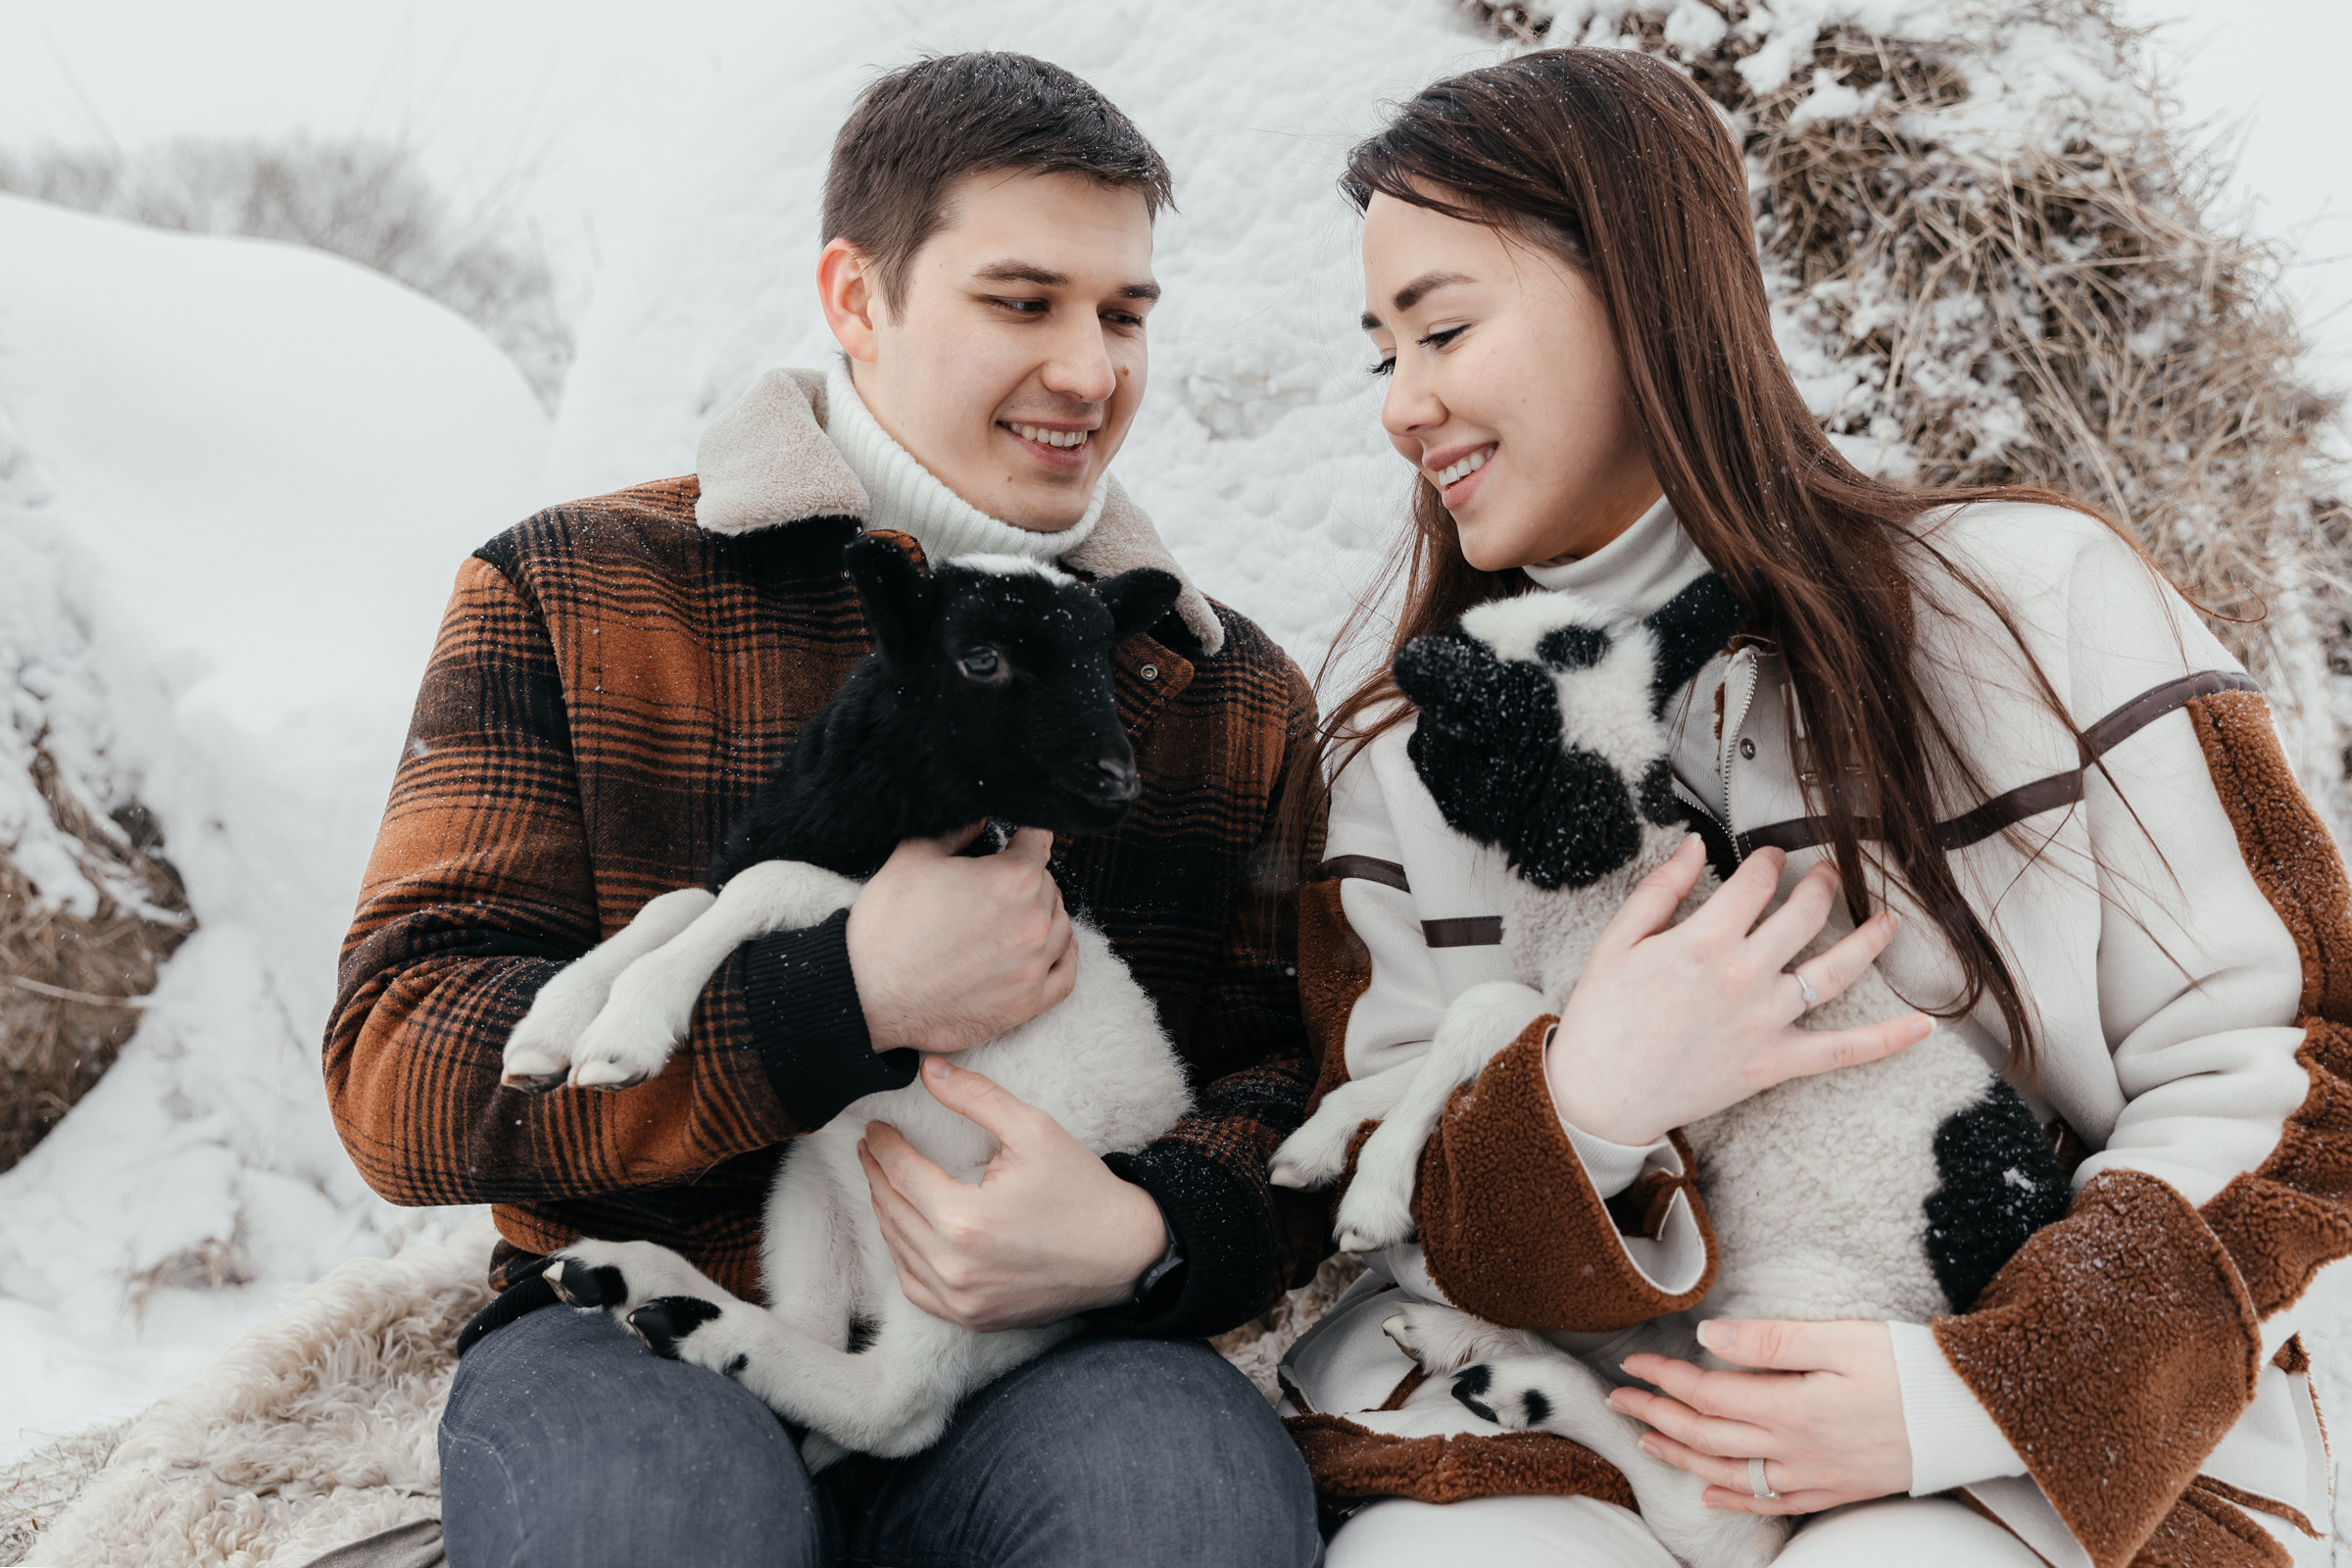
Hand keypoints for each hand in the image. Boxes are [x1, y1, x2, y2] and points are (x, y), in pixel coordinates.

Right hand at [846, 824, 1078, 1053]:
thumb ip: (957, 830)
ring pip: (1060, 928)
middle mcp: (1034, 921)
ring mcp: (1034, 966)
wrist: (867, 995)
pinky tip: (1054, 950)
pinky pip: (1065, 976)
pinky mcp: (1027, 1004)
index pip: (1037, 845)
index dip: (1024, 838)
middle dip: (1027, 881)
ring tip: (1018, 916)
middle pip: (1048, 888)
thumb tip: (981, 820)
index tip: (1018, 840)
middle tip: (997, 886)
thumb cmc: (887, 926)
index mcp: (1014, 879)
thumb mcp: (914, 856)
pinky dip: (1063, 959)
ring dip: (1043, 916)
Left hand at [858, 1057, 1168, 1329]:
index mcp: (963, 1219)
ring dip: (885, 1212)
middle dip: (875, 1174)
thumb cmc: (1081, 1189)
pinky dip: (904, 1256)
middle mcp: (953, 1266)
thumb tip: (927, 1069)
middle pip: (892, 1211)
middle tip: (869, 1149)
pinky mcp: (972, 1318)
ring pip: (898, 1250)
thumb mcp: (1033, 1130)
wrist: (1125, 1253)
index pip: (901, 1174)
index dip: (883, 1146)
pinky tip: (905, 1231)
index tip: (874, 1128)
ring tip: (883, 1182)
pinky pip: (916, 1288)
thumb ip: (975, 1096)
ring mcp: (960, 1300)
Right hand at [1546, 837, 1931, 1145]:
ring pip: (1835, 970)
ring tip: (1887, 919)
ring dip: (1869, 939)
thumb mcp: (1616, 941)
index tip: (1768, 856)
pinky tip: (1923, 1026)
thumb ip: (1660, 889)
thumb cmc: (1602, 1019)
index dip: (1767, 860)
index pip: (1755, 881)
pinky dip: (1886, 1040)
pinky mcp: (1774, 1062)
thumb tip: (1693, 846)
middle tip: (1826, 873)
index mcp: (1702, 941)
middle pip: (1804, 914)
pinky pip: (1842, 1051)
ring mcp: (1765, 1021)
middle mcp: (1743, 976)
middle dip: (1820, 884)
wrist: (1600, 1096)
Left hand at [1612, 1319, 1911, 1513]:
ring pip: (1730, 1473)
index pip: (1707, 1395)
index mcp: (1792, 1407)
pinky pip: (1773, 1501)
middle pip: (1707, 1438)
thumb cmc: (1912, 1367)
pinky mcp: (1837, 1489)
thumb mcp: (1841, 1339)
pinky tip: (1708, 1493)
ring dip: (1681, 1458)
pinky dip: (1734, 1498)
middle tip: (1618, 1401)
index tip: (1633, 1364)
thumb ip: (1771, 1341)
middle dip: (1656, 1418)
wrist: (1973, 1415)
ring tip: (1645, 1442)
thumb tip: (1709, 1338)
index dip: (1664, 1379)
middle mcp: (1796, 1449)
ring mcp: (1816, 1475)